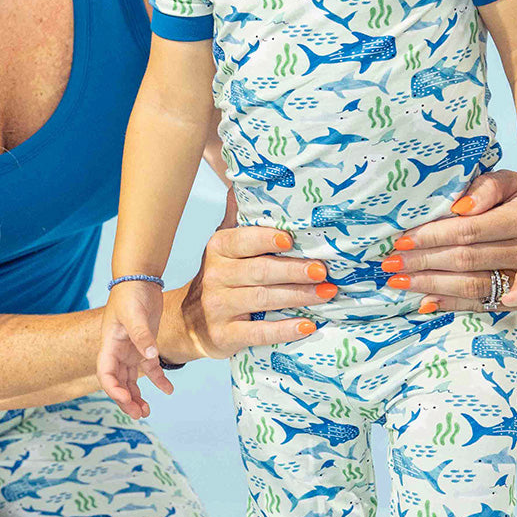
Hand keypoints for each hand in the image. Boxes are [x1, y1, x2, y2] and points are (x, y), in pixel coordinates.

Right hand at [97, 280, 169, 418]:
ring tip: (147, 411)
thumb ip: (142, 336)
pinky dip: (158, 380)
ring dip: (137, 396)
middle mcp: (118, 351)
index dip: (113, 389)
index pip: (106, 373)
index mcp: (110, 344)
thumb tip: (151, 357)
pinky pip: (150, 368)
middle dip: (126, 400)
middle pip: (118, 382)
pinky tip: (169, 390)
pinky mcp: (144, 346)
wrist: (141, 278)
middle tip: (139, 414)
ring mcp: (131, 350)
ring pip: (131, 380)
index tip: (126, 399)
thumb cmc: (130, 293)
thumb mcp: (135, 314)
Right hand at [174, 189, 336, 360]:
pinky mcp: (224, 335)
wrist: (189, 323)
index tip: (291, 240)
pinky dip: (284, 330)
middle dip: (293, 270)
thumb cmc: (219, 277)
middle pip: (258, 271)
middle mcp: (215, 275)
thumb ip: (237, 218)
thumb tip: (242, 181)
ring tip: (326, 293)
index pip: (242, 240)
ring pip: (262, 299)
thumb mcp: (223, 246)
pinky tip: (307, 326)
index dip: (266, 239)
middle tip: (322, 270)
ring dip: (297, 296)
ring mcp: (218, 306)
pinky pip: (258, 333)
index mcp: (218, 248)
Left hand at [383, 169, 516, 311]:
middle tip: (391, 263)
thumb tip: (460, 206)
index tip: (402, 239)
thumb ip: (486, 188)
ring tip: (399, 281)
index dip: (433, 236)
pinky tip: (426, 302)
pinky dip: (452, 304)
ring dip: (431, 284)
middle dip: (423, 261)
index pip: (468, 230)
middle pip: (465, 259)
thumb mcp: (508, 182)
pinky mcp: (516, 296)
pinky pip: (482, 303)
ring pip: (472, 284)